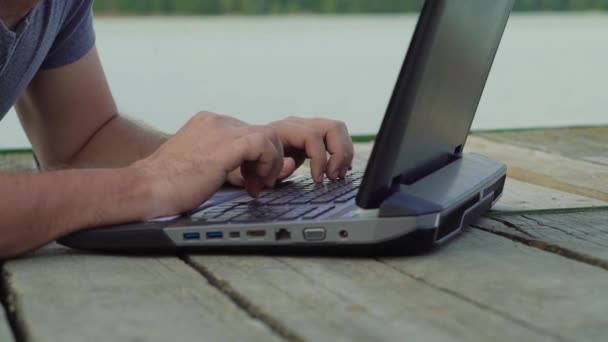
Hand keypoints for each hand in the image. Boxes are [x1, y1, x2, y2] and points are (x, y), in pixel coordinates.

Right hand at [131, 112, 285, 216]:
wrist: (145, 188)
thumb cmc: (166, 185)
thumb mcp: (199, 164)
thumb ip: (222, 160)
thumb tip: (247, 171)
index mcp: (208, 124)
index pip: (250, 132)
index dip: (258, 157)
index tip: (253, 180)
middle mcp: (215, 122)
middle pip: (263, 132)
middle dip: (268, 160)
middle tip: (260, 184)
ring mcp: (219, 131)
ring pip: (269, 135)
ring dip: (271, 163)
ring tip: (258, 185)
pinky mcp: (224, 147)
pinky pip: (262, 144)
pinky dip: (267, 164)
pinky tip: (255, 183)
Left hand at [227, 116, 353, 185]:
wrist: (241, 153)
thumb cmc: (243, 163)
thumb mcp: (250, 170)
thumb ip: (271, 169)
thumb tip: (292, 164)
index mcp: (282, 130)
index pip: (312, 136)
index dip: (320, 158)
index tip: (318, 180)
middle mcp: (297, 125)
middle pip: (333, 128)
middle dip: (339, 154)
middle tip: (333, 177)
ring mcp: (306, 128)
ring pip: (338, 130)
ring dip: (344, 153)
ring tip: (337, 175)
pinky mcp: (312, 137)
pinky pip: (336, 138)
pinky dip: (341, 154)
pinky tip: (337, 171)